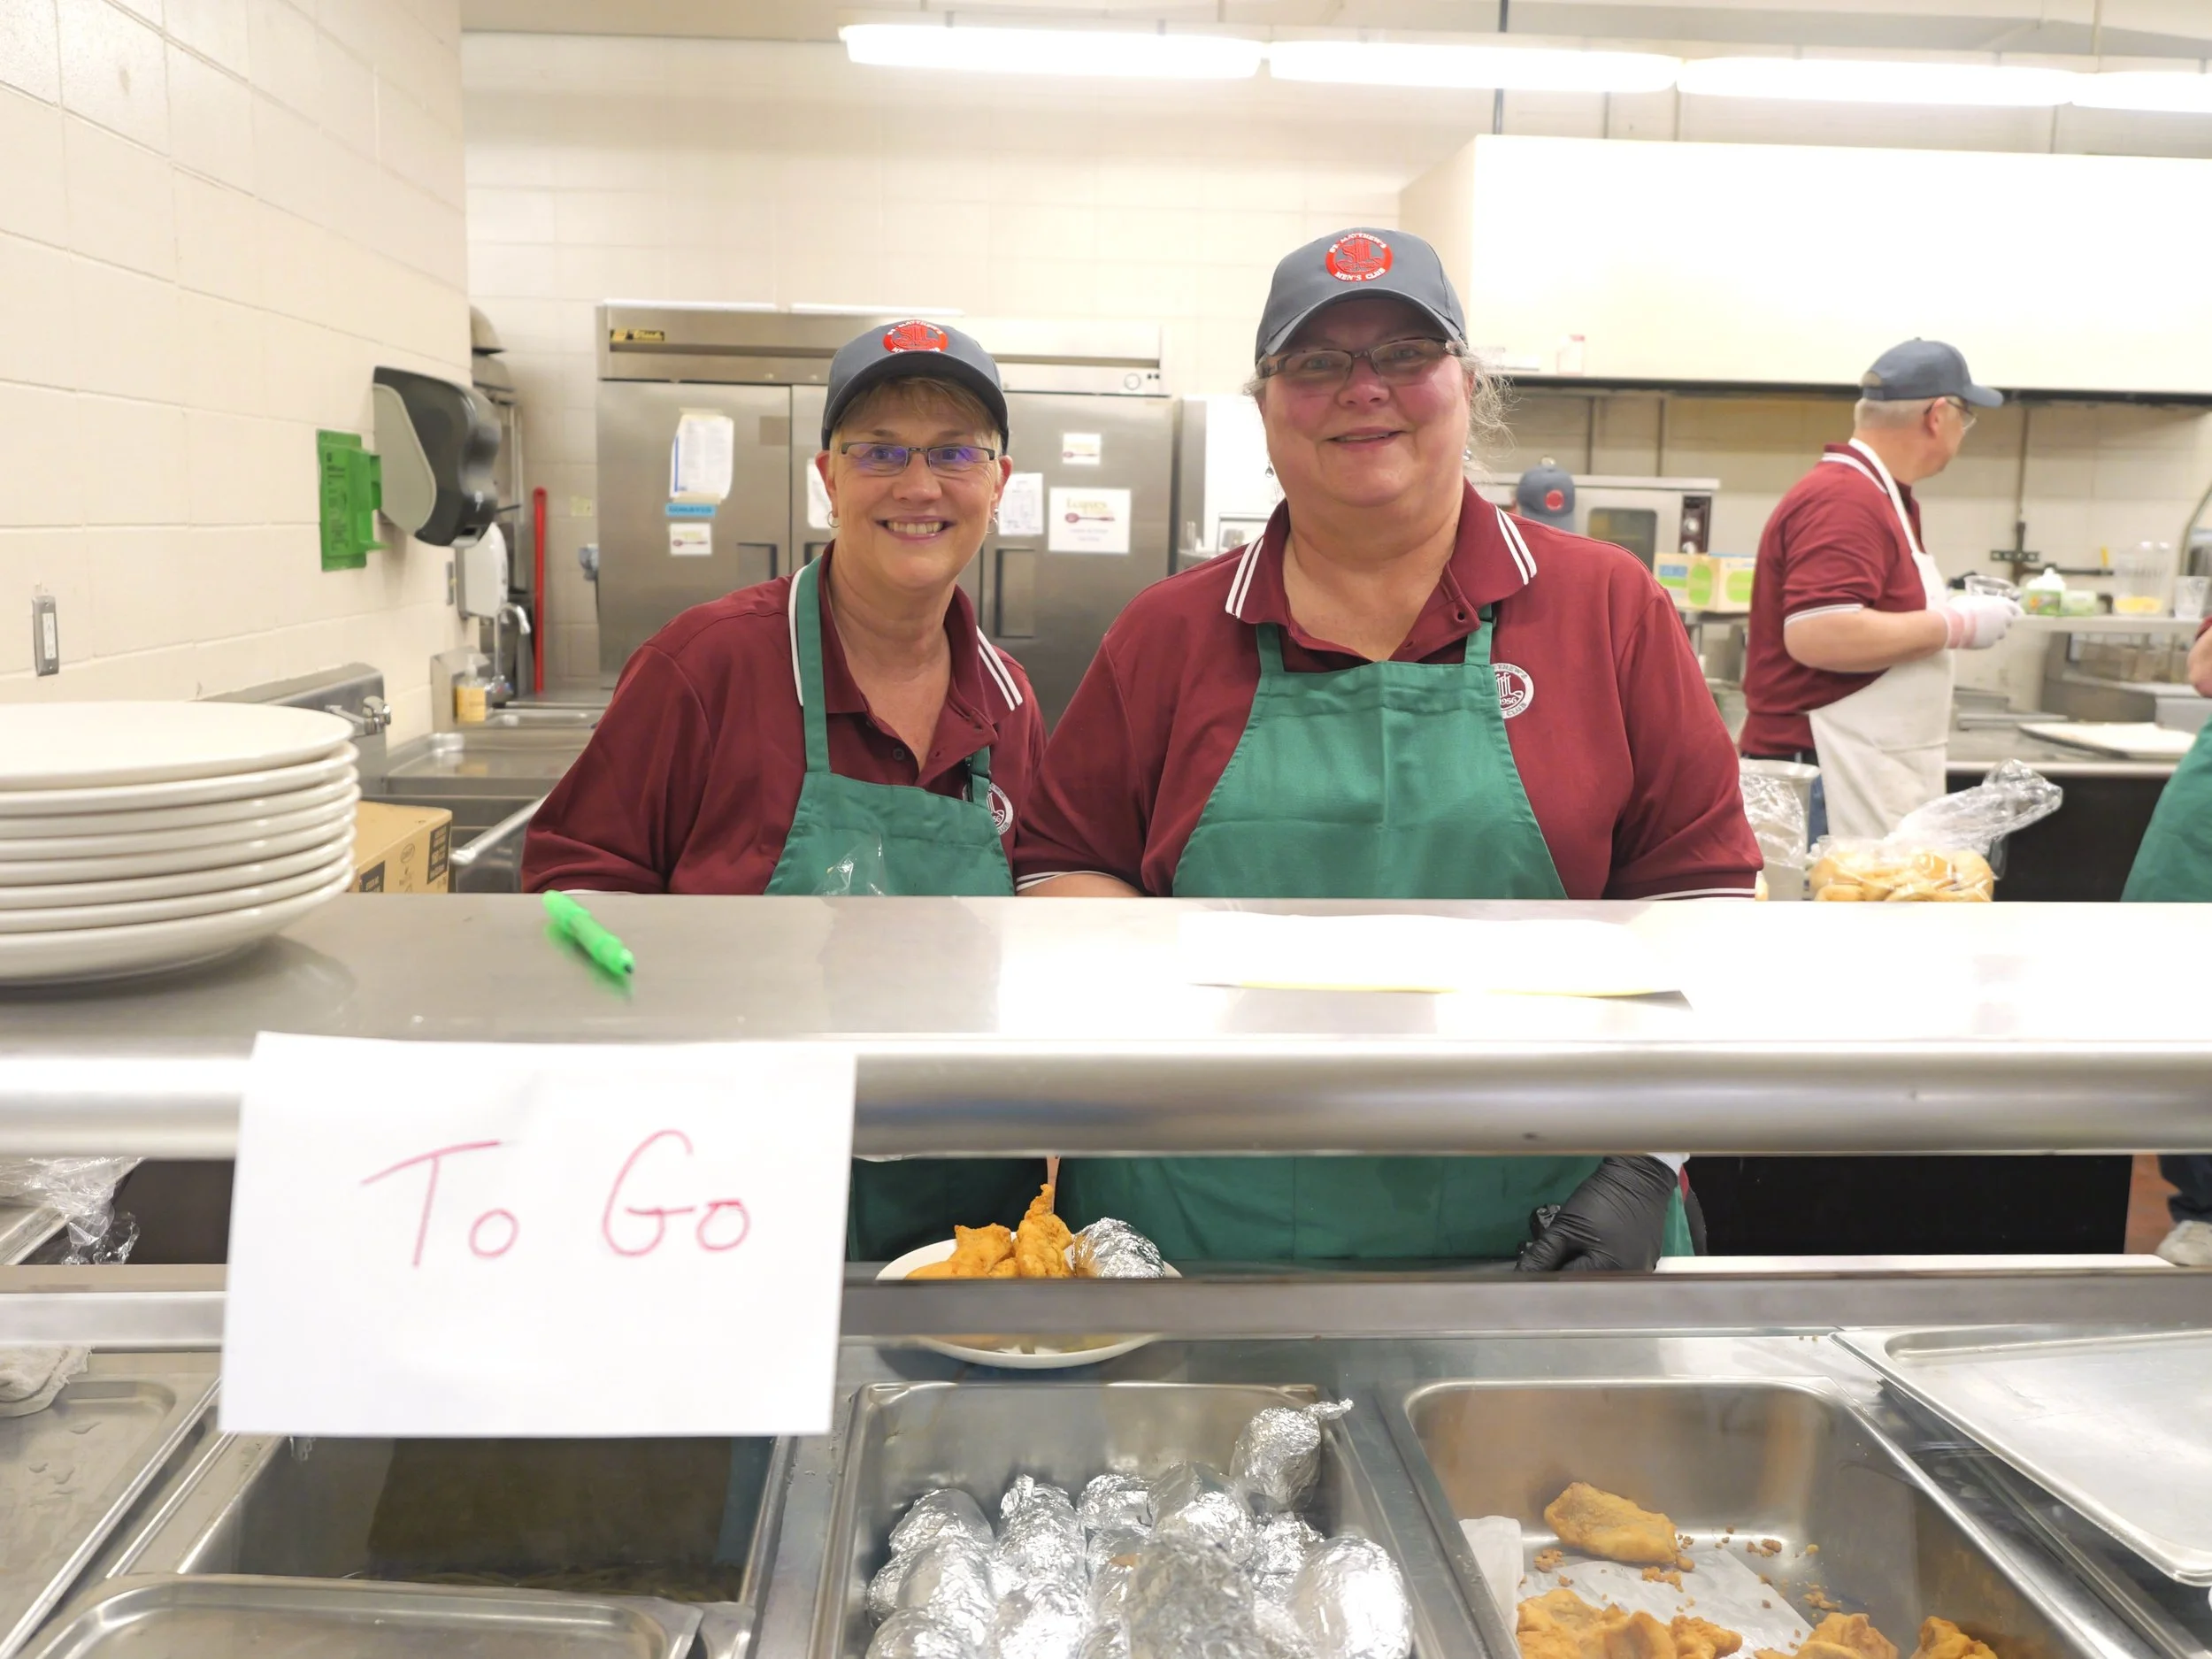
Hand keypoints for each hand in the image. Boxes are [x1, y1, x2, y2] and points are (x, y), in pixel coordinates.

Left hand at [1515, 1156, 1677, 1272]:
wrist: (1638, 1180)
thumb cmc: (1601, 1200)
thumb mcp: (1565, 1227)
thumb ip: (1542, 1256)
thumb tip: (1522, 1276)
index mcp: (1607, 1272)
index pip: (1565, 1287)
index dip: (1544, 1280)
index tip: (1530, 1273)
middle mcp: (1627, 1280)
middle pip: (1583, 1289)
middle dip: (1562, 1277)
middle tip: (1552, 1258)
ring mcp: (1639, 1274)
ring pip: (1598, 1284)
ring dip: (1579, 1273)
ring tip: (1573, 1252)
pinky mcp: (1644, 1267)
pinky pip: (1614, 1276)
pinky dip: (1598, 1268)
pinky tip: (1592, 1252)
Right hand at [1939, 595, 2019, 649]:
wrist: (1954, 625)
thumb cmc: (1960, 608)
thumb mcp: (1970, 600)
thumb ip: (1980, 604)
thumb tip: (1975, 605)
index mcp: (2002, 604)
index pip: (2015, 609)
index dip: (2012, 611)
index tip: (2011, 614)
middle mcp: (2004, 618)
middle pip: (2009, 622)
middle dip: (2001, 623)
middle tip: (1989, 622)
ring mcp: (1998, 632)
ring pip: (1999, 633)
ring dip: (1992, 632)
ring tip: (1978, 630)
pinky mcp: (1990, 643)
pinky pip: (1988, 641)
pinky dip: (1982, 639)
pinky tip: (1972, 637)